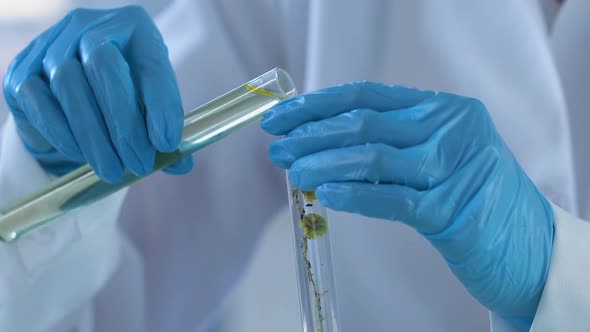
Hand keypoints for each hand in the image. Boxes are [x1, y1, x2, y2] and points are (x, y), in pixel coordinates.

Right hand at [2, 6, 193, 182]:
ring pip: (68, 83)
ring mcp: (52, 44)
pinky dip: (63, 132)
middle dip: (124, 124)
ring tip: (114, 170)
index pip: (151, 62)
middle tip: (140, 165)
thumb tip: (181, 164)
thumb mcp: (151, 107)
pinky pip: (38, 99)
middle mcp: (91, 26)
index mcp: (135, 28)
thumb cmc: (124, 98)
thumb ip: (166, 133)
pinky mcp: (22, 70)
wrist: (74, 96)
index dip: (161, 104)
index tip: (167, 143)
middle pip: (103, 65)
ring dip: (94, 136)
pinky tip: (80, 154)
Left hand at [261, 82, 553, 326]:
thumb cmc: (472, 198)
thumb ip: (388, 144)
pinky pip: (392, 199)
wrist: (529, 246)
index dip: (317, 106)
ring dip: (323, 164)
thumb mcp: (435, 157)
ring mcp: (454, 168)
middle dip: (311, 135)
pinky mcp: (452, 211)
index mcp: (443, 109)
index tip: (280, 117)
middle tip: (276, 148)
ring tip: (293, 173)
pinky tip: (326, 193)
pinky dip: (355, 194)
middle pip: (364, 124)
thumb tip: (318, 143)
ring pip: (373, 158)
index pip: (366, 96)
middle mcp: (450, 129)